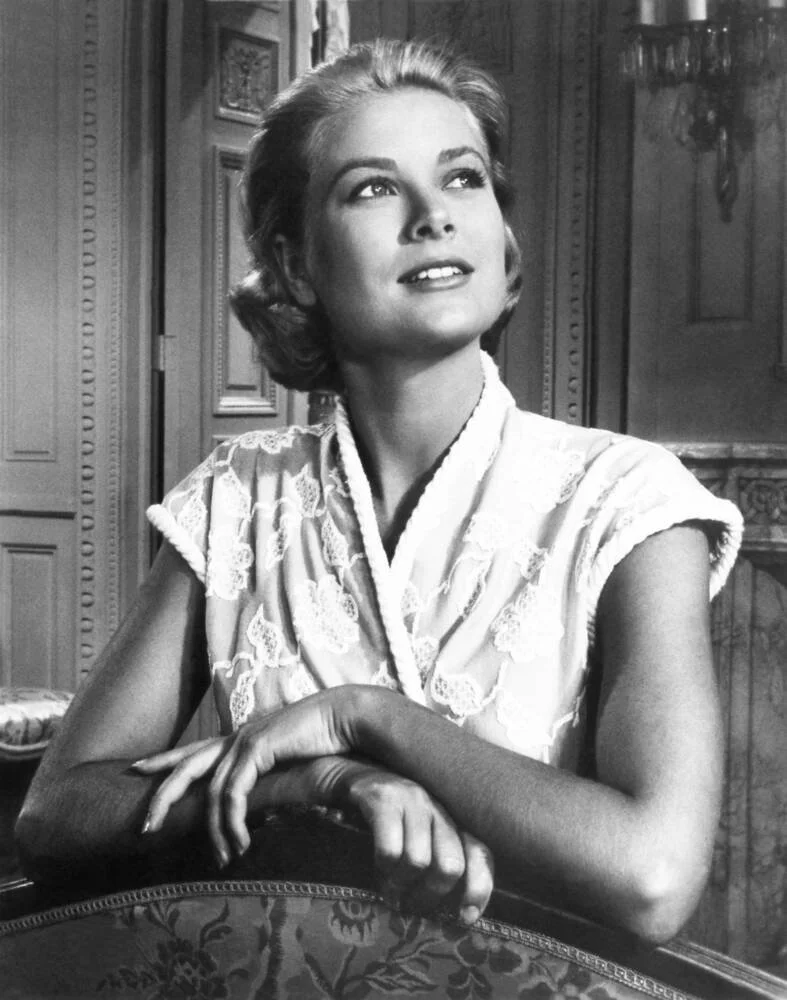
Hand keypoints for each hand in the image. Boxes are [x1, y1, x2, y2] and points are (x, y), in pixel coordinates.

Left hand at [133, 688, 359, 863]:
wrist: (346, 717)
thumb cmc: (325, 738)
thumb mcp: (289, 761)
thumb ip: (270, 776)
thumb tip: (265, 800)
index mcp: (240, 737)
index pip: (193, 750)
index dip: (165, 759)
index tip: (137, 768)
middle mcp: (237, 736)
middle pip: (185, 767)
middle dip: (162, 797)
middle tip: (144, 828)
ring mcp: (245, 740)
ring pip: (212, 792)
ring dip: (215, 831)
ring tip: (221, 860)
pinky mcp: (258, 748)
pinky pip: (234, 794)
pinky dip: (234, 822)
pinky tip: (240, 844)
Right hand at [328, 757, 494, 923]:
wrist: (334, 771)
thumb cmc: (373, 814)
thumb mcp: (410, 835)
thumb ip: (431, 860)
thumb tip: (452, 911)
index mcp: (448, 815)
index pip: (479, 851)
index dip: (479, 888)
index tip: (464, 916)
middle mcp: (435, 804)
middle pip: (451, 864)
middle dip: (430, 897)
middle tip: (409, 907)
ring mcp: (409, 796)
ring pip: (419, 862)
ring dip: (400, 888)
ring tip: (388, 892)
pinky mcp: (380, 796)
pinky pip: (390, 850)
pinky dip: (382, 871)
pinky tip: (374, 871)